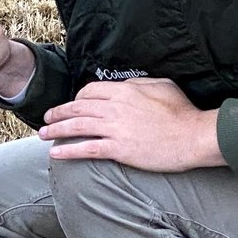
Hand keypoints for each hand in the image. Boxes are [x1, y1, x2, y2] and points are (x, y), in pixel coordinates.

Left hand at [38, 79, 226, 170]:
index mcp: (124, 90)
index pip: (89, 91)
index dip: (76, 99)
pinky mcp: (119, 149)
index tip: (72, 106)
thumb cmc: (182, 112)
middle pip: (77, 108)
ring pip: (77, 127)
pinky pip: (87, 149)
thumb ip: (139, 84)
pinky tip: (56, 153)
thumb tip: (125, 86)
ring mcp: (115, 128)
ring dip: (56, 130)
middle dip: (58, 112)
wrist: (194, 136)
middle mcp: (115, 107)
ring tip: (43, 134)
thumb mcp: (162, 86)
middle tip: (47, 118)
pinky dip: (68, 151)